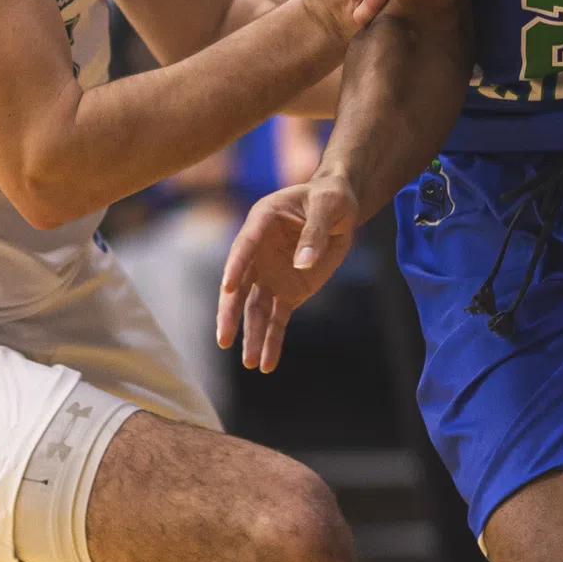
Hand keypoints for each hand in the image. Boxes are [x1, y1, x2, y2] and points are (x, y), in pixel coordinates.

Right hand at [214, 176, 360, 370]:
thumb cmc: (329, 198)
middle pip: (240, 287)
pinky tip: (267, 363)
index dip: (235, 267)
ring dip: (252, 336)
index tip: (227, 288)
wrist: (338, 210)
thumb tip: (302, 263)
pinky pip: (277, 319)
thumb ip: (315, 232)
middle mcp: (258, 253)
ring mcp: (270, 275)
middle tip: (224, 338)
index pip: (244, 247)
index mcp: (261, 222)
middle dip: (231, 313)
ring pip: (256, 310)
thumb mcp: (327, 206)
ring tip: (250, 363)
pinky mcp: (287, 292)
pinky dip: (272, 340)